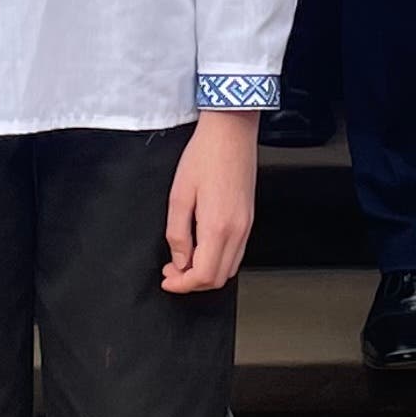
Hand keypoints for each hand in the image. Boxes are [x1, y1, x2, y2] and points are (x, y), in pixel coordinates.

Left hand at [161, 109, 259, 292]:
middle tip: (172, 271)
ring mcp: (247, 225)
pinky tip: (202, 248)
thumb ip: (177, 234)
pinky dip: (218, 260)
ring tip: (184, 261)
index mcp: (217, 227)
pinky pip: (236, 253)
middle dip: (192, 282)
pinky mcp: (249, 218)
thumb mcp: (179, 195)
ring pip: (229, 268)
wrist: (231, 132)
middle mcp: (237, 231)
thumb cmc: (204, 156)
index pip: (202, 275)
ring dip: (206, 273)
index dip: (181, 285)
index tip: (167, 280)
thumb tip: (179, 260)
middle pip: (218, 278)